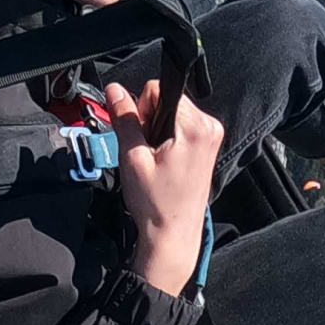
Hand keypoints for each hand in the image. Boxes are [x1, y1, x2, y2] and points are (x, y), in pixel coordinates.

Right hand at [108, 77, 220, 297]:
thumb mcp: (132, 158)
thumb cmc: (156, 204)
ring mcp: (211, 137)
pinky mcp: (207, 146)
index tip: (139, 135)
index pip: (158, 89)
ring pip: (172, 111)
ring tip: (155, 160)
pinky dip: (168, 137)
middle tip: (146, 152)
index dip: (140, 108)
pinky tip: (164, 161)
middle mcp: (209, 127)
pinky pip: (181, 125)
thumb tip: (114, 90)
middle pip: (166, 98)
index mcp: (195, 127)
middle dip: (149, 119)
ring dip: (158, 130)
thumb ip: (124, 119)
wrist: (172, 235)